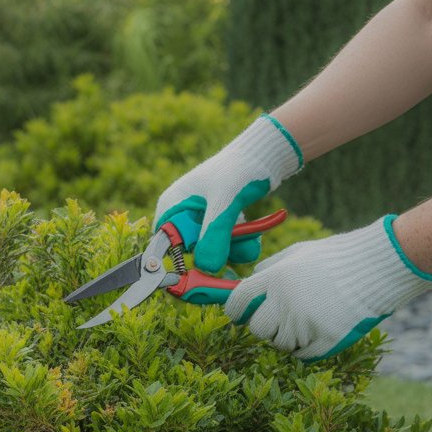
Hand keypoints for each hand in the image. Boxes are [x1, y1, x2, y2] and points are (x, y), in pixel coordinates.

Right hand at [155, 115, 302, 271]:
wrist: (266, 155)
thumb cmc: (239, 169)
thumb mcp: (225, 203)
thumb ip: (215, 235)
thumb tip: (207, 269)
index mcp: (172, 207)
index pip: (165, 246)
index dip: (179, 264)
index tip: (200, 276)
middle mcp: (182, 216)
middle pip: (190, 252)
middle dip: (215, 255)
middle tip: (234, 260)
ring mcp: (201, 220)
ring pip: (211, 251)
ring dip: (232, 250)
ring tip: (251, 239)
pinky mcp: (218, 223)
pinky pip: (225, 245)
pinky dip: (240, 245)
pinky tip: (254, 235)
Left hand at [223, 215, 431, 360]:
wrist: (380, 265)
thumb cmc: (337, 257)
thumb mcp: (299, 252)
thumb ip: (270, 268)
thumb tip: (248, 281)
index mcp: (276, 278)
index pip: (237, 303)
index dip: (235, 312)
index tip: (239, 316)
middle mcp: (286, 301)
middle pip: (258, 329)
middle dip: (266, 326)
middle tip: (282, 318)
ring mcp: (306, 322)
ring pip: (280, 344)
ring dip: (289, 337)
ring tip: (308, 320)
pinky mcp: (326, 338)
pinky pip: (302, 355)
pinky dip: (306, 348)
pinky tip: (318, 331)